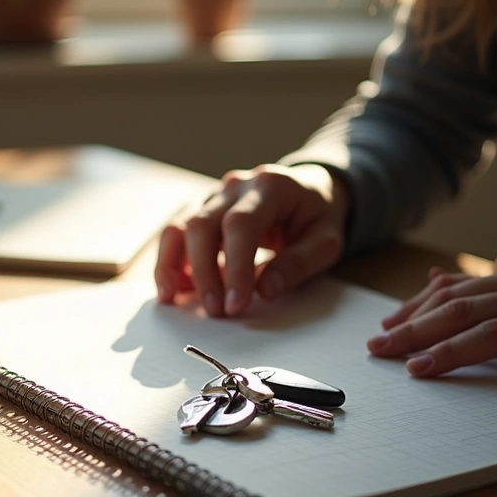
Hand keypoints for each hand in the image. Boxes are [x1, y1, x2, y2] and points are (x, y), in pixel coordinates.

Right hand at [155, 164, 349, 316]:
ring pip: (179, 227)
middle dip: (204, 272)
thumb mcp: (326, 241)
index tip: (236, 303)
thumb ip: (298, 264)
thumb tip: (264, 290)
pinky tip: (175, 290)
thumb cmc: (316, 216)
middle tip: (216, 310)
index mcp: (270, 186)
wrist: (308, 191)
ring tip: (172, 299)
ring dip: (172, 266)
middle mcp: (235, 188)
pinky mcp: (201, 213)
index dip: (235, 266)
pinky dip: (170, 263)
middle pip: (202, 224)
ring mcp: (214, 198)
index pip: (241, 224)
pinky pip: (175, 236)